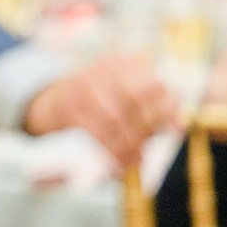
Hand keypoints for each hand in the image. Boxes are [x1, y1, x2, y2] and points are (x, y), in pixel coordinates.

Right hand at [23, 53, 180, 169]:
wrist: (47, 103)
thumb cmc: (97, 105)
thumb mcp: (123, 98)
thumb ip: (153, 111)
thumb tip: (179, 126)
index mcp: (121, 63)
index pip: (154, 84)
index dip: (168, 108)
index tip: (176, 129)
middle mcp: (102, 68)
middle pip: (137, 100)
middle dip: (147, 129)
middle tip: (147, 148)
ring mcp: (83, 84)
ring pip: (117, 119)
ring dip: (130, 145)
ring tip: (135, 159)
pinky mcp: (67, 105)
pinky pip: (97, 133)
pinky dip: (112, 152)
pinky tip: (119, 163)